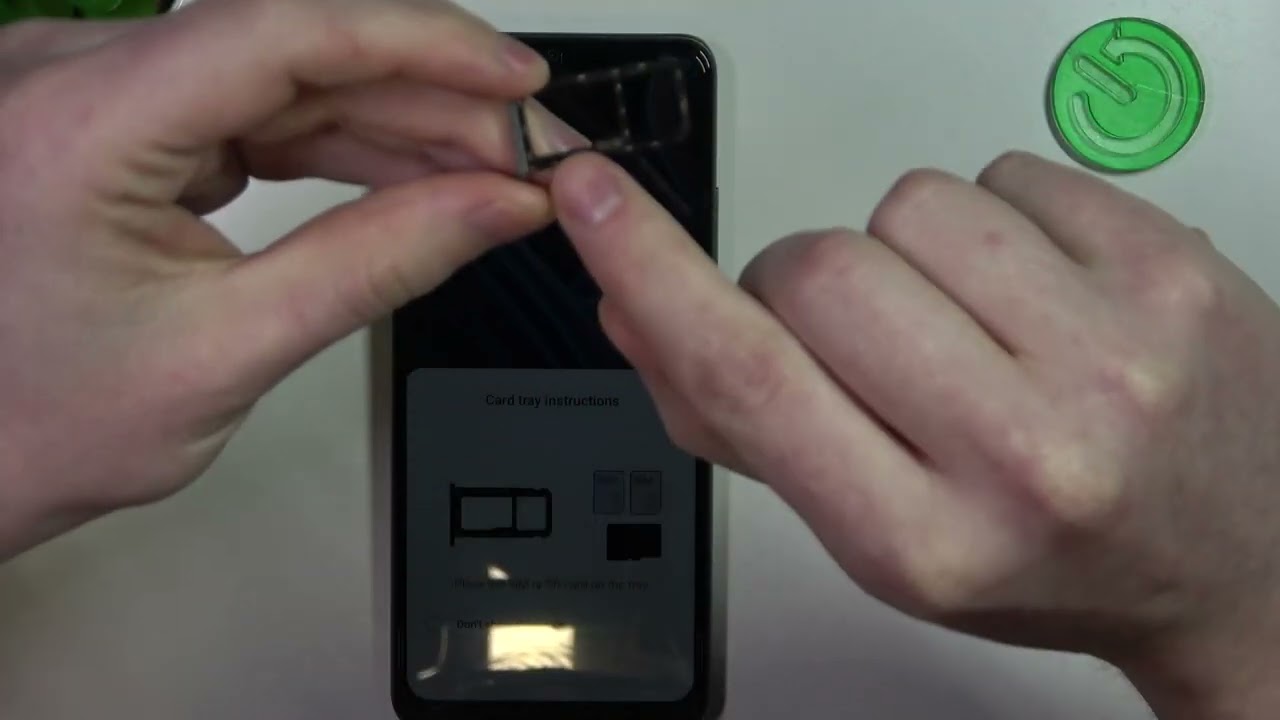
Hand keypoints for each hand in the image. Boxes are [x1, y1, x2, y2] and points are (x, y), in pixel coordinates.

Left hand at [0, 0, 578, 558]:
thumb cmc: (36, 422)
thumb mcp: (230, 351)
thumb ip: (377, 264)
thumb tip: (495, 206)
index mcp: (78, 127)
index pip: (281, 34)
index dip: (420, 44)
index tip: (516, 84)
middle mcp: (70, 79)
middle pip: (297, 50)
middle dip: (431, 98)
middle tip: (530, 152)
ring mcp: (95, 94)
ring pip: (288, 78)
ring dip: (399, 123)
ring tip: (491, 174)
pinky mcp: (122, 121)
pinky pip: (256, 110)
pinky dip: (341, 144)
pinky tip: (416, 174)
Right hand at [551, 151, 1279, 719]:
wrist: (1237, 556)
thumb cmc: (1045, 558)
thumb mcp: (880, 537)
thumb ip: (745, 428)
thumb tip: (638, 314)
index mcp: (925, 538)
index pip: (751, 379)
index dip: (651, 276)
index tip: (592, 204)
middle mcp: (1026, 454)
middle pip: (820, 271)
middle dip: (806, 283)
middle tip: (865, 336)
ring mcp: (1113, 354)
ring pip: (910, 204)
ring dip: (905, 249)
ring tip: (966, 320)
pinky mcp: (1171, 269)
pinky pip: (1006, 173)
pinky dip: (996, 220)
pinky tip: (1035, 292)